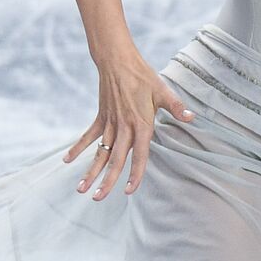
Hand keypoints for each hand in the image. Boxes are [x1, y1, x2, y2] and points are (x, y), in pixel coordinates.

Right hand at [62, 49, 194, 199]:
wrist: (119, 62)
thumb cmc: (144, 77)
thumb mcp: (163, 91)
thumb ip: (177, 107)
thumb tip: (193, 118)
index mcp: (142, 124)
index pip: (139, 155)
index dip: (135, 174)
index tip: (129, 191)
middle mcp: (124, 127)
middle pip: (116, 159)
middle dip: (107, 180)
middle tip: (99, 198)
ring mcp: (110, 123)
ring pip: (100, 152)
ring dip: (90, 170)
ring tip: (81, 189)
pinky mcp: (100, 116)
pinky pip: (88, 136)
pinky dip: (77, 148)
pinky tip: (67, 161)